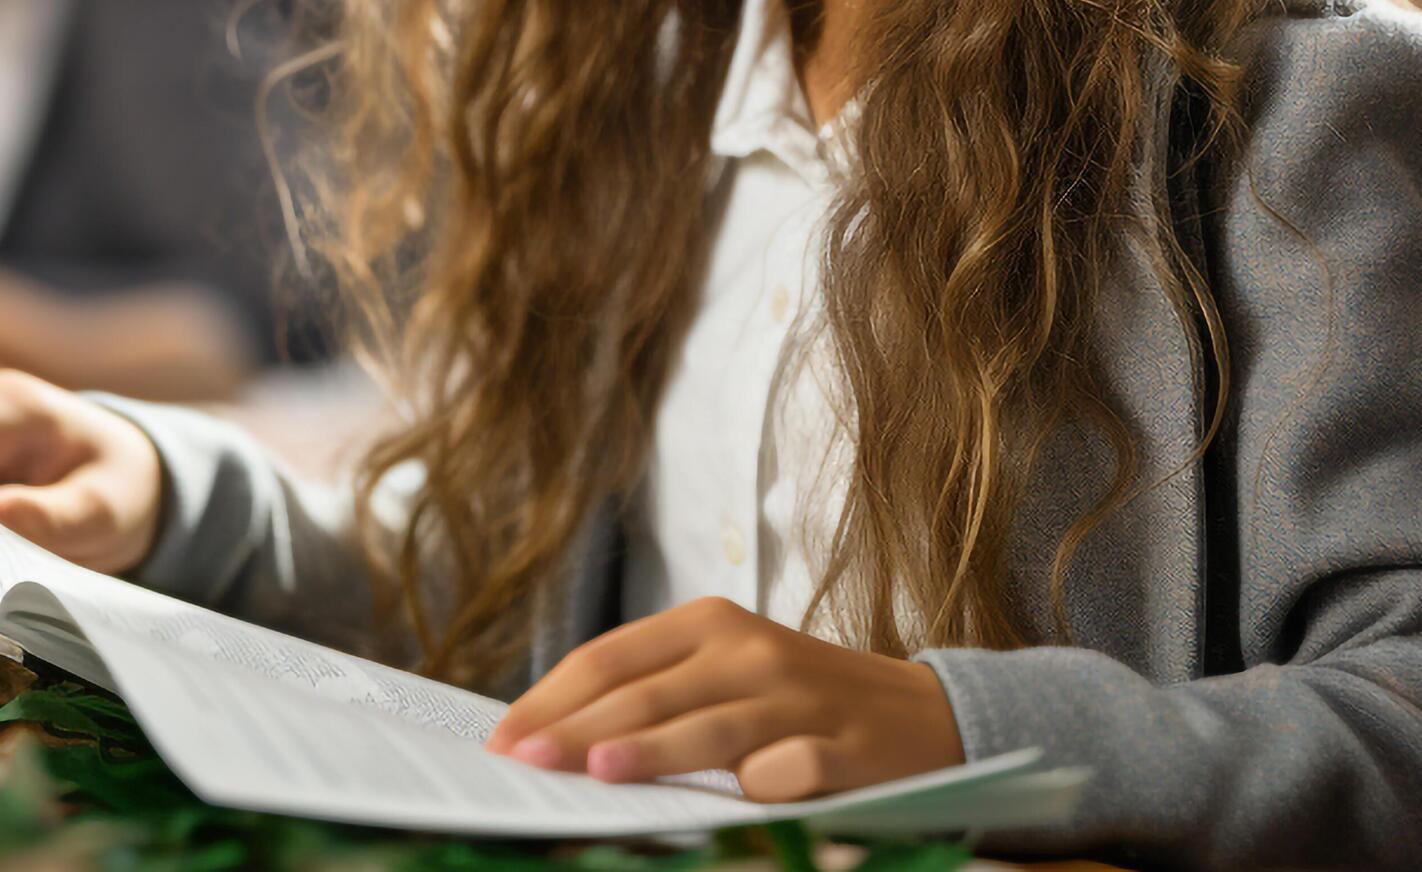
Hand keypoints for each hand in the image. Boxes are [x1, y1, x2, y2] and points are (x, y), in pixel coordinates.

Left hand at [483, 598, 964, 801]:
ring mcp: (798, 696)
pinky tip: (735, 798)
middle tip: (522, 763)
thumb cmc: (796, 699)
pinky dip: (762, 782)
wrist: (920, 713)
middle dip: (576, 731)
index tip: (501, 741)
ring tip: (597, 770)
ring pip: (709, 726)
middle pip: (646, 692)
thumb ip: (653, 695)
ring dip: (651, 749)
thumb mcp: (723, 675)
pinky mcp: (844, 744)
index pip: (609, 657)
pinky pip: (794, 765)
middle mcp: (749, 650)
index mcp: (709, 624)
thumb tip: (556, 742)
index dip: (551, 699)